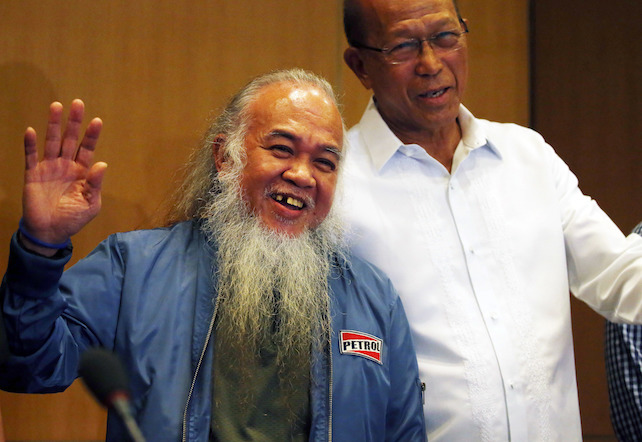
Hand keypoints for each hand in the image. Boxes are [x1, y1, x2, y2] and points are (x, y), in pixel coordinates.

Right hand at [21, 99, 106, 251]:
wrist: (50, 232)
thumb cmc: (73, 218)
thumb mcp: (90, 204)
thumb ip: (95, 184)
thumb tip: (102, 163)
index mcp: (82, 172)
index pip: (88, 149)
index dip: (92, 135)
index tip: (97, 120)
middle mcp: (66, 165)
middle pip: (70, 139)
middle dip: (74, 122)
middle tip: (77, 103)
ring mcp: (49, 168)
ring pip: (51, 142)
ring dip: (53, 125)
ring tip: (56, 106)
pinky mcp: (33, 174)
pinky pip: (31, 157)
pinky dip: (31, 144)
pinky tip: (32, 131)